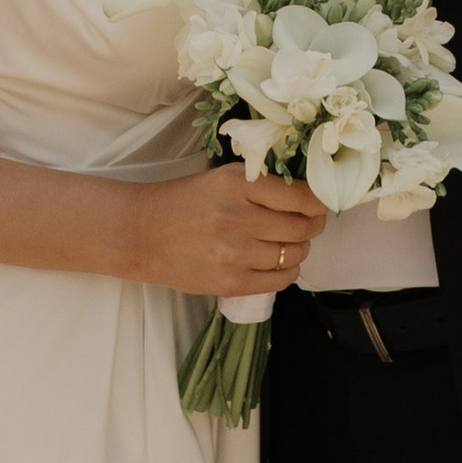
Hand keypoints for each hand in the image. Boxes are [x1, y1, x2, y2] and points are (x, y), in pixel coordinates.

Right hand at [133, 155, 326, 296]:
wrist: (142, 233)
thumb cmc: (185, 202)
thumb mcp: (222, 179)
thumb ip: (262, 184)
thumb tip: (310, 195)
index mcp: (236, 185)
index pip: (299, 196)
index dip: (318, 201)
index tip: (320, 202)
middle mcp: (236, 219)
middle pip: (302, 227)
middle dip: (313, 225)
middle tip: (309, 222)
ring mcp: (233, 254)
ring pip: (294, 254)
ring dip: (299, 248)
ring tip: (287, 242)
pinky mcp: (229, 283)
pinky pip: (280, 281)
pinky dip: (287, 272)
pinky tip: (277, 262)